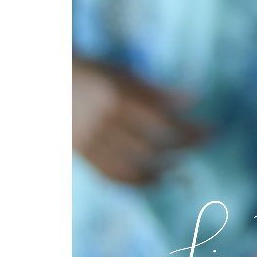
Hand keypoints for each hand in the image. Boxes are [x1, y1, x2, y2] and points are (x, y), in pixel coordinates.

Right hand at [73, 56, 204, 184]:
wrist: (47, 85)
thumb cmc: (92, 74)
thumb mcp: (123, 75)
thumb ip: (156, 92)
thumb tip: (193, 101)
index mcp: (116, 99)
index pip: (161, 122)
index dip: (187, 130)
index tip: (209, 130)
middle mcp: (102, 123)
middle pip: (150, 145)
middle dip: (181, 147)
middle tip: (202, 142)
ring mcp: (89, 142)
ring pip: (131, 166)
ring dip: (162, 170)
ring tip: (182, 167)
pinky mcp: (81, 155)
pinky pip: (110, 176)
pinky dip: (136, 182)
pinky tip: (156, 179)